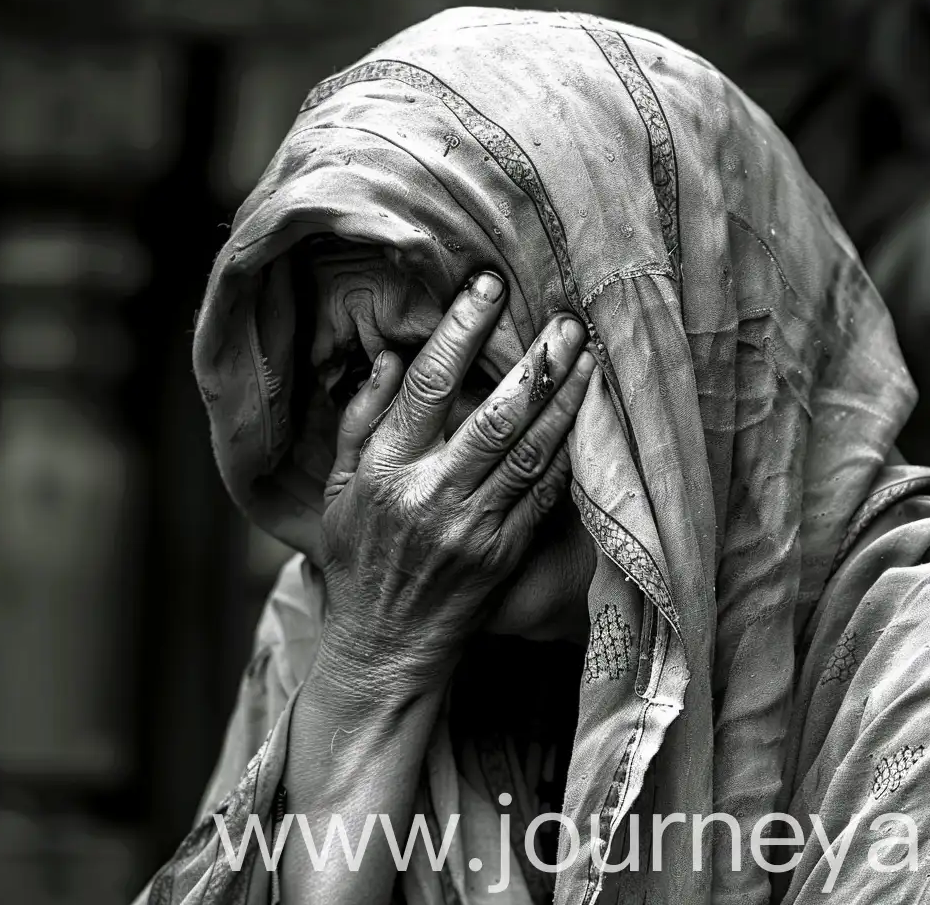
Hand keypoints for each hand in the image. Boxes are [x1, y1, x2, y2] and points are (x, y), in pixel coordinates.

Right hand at [306, 275, 591, 702]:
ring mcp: (473, 527)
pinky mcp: (505, 553)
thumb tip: (390, 356)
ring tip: (589, 356)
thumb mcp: (340, 484)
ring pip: (530, 451)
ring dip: (566, 400)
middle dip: (535, 362)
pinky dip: (569, 452)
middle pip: (494, 415)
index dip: (460, 331)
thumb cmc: (357, 554)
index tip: (486, 287)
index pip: (426, 384)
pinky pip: (545, 494)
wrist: (386, 642)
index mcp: (385, 469)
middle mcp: (430, 495)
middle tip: (564, 319)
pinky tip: (588, 418)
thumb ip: (362, 418)